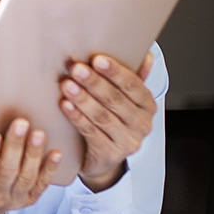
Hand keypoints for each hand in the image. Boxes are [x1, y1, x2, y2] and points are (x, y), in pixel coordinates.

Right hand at [0, 118, 61, 213]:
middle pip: (7, 171)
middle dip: (15, 146)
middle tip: (21, 123)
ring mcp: (14, 199)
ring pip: (26, 176)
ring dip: (33, 154)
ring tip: (39, 133)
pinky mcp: (29, 198)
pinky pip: (42, 184)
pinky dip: (50, 169)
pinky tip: (56, 153)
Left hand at [59, 52, 156, 191]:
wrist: (104, 158)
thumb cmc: (114, 122)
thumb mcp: (126, 99)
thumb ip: (134, 78)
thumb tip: (148, 54)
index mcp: (147, 106)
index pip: (134, 85)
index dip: (115, 72)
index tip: (97, 59)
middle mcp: (141, 124)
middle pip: (116, 100)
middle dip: (94, 82)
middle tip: (76, 68)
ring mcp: (127, 142)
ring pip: (102, 116)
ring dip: (83, 99)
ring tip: (67, 85)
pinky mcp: (109, 154)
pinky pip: (91, 133)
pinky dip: (78, 118)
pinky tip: (66, 106)